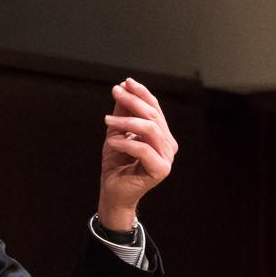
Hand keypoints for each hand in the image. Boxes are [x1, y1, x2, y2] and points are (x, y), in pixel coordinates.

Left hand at [97, 77, 176, 229]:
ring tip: (107, 120)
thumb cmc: (116, 164)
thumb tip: (123, 87)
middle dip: (134, 101)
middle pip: (153, 116)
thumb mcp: (116, 133)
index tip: (125, 83)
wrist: (113, 193)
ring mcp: (167, 158)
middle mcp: (168, 145)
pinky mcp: (160, 170)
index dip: (141, 94)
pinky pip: (143, 149)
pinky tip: (111, 141)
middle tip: (116, 92)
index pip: (155, 109)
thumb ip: (122, 113)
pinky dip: (126, 142)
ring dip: (127, 121)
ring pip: (150, 130)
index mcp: (162, 136)